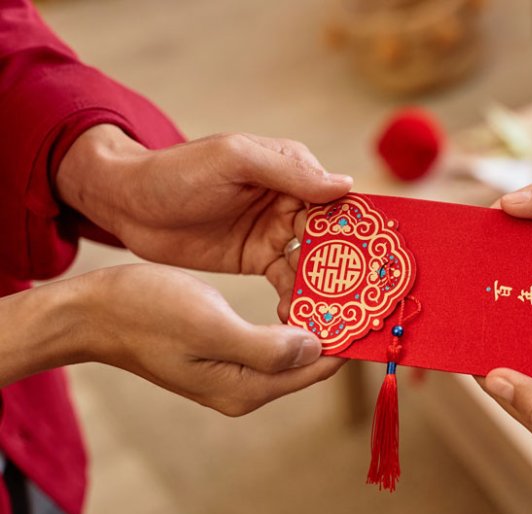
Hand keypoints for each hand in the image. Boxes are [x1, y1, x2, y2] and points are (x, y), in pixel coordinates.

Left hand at [57, 125, 352, 319]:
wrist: (129, 204)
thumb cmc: (179, 172)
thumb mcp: (235, 161)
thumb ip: (289, 173)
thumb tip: (347, 187)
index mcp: (293, 170)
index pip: (340, 198)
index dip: (364, 225)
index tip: (386, 255)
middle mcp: (292, 202)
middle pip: (335, 235)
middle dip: (354, 264)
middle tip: (372, 296)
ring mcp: (276, 233)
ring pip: (315, 262)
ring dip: (330, 286)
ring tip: (343, 314)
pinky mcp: (258, 259)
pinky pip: (289, 282)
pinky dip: (301, 299)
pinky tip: (307, 319)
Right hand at [77, 264, 341, 415]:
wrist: (94, 312)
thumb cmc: (147, 313)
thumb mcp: (210, 326)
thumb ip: (266, 346)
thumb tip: (316, 349)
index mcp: (246, 388)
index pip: (316, 369)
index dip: (348, 339)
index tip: (376, 305)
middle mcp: (246, 387)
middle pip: (310, 362)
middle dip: (338, 329)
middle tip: (366, 286)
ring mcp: (235, 372)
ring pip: (294, 348)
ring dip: (317, 320)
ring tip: (344, 283)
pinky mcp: (225, 352)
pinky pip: (274, 338)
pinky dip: (293, 316)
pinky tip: (304, 289)